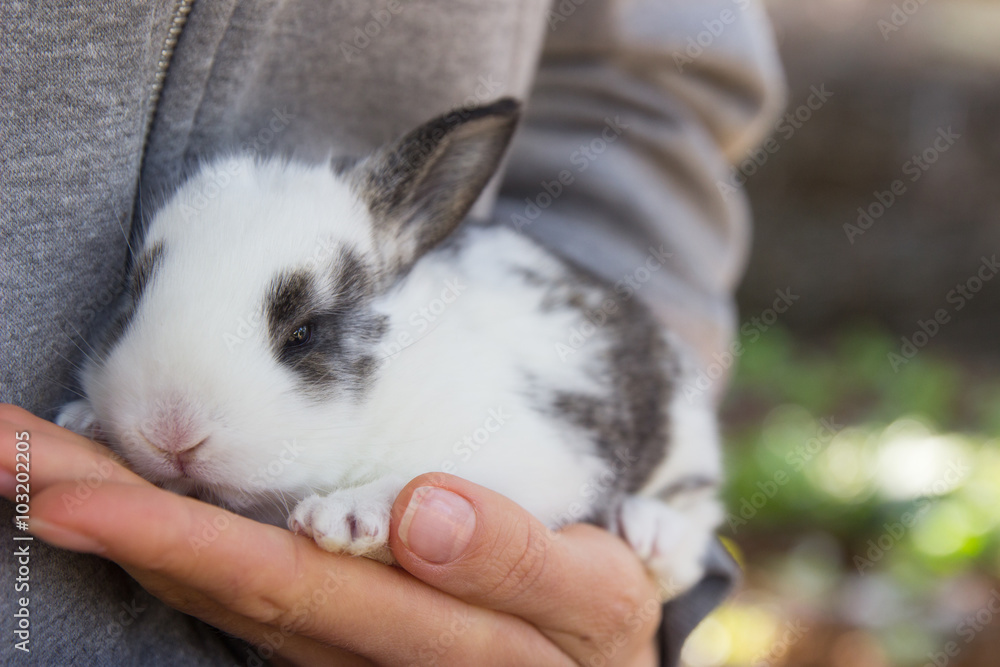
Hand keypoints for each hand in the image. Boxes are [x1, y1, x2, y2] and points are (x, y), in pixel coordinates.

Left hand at [1, 404, 663, 665]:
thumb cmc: (596, 619)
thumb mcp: (594, 588)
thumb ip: (516, 558)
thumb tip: (413, 515)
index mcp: (428, 646)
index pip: (295, 590)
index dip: (184, 544)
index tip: (77, 499)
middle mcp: (363, 661)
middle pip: (221, 591)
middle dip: (115, 525)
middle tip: (8, 454)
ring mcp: (335, 656)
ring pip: (214, 594)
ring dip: (118, 530)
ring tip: (24, 462)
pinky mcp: (324, 644)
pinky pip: (233, 602)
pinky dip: (165, 552)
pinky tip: (105, 506)